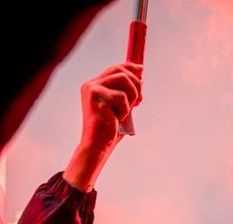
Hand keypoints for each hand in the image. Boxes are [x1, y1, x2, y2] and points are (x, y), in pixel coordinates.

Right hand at [65, 62, 142, 189]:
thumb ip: (127, 92)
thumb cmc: (109, 130)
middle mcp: (91, 84)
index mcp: (94, 85)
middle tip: (141, 100)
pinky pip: (122, 96)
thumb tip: (140, 77)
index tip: (142, 70)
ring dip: (132, 96)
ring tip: (126, 112)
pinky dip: (125, 109)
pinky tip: (117, 119)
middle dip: (136, 84)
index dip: (130, 67)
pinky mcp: (95, 96)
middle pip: (120, 71)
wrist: (98, 146)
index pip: (114, 69)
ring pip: (123, 80)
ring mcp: (92, 89)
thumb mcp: (121, 107)